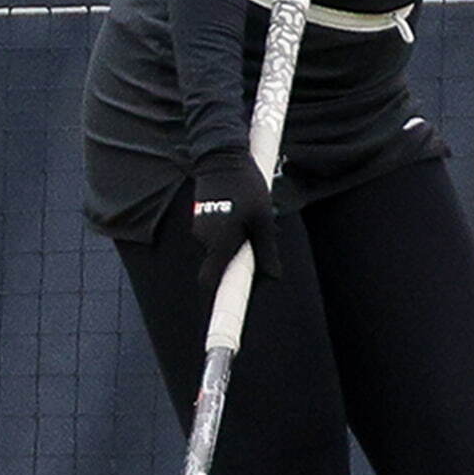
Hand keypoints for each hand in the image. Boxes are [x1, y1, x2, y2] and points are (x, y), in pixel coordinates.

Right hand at [186, 150, 278, 300]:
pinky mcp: (201, 220)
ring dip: (239, 245)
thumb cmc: (246, 188)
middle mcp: (204, 239)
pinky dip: (232, 234)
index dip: (216, 299)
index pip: (210, 281)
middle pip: (221, 266)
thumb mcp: (263, 220)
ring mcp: (200, 230)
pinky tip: (246, 213)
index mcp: (219, 242)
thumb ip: (266, 250)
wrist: (222, 158)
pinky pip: (218, 237)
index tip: (221, 316)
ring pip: (222, 249)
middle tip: (262, 246)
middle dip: (240, 263)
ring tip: (256, 220)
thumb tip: (273, 277)